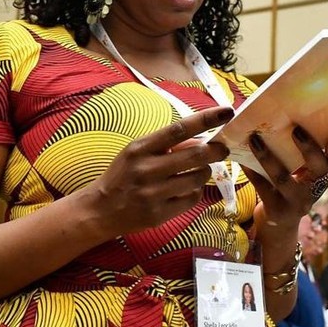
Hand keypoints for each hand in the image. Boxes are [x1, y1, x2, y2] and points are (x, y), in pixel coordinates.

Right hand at [85, 106, 233, 238]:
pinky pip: (192, 199)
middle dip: (216, 151)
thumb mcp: (135, 153)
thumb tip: (201, 140)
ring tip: (200, 170)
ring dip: (205, 172)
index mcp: (139, 149)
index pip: (178, 129)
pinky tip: (188, 188)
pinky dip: (196, 191)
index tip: (227, 112)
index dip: (206, 119)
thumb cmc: (122, 176)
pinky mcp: (159, 214)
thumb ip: (164, 145)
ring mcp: (153, 194)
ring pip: (197, 178)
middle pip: (195, 156)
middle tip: (223, 149)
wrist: (100, 210)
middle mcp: (146, 170)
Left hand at [246, 126, 327, 260]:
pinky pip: (261, 186)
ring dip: (268, 157)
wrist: (278, 227)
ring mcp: (294, 203)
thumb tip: (287, 122)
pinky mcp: (274, 209)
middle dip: (309, 149)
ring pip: (283, 178)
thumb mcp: (302, 180)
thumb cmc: (290, 193)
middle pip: (318, 171)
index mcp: (322, 183)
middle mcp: (312, 193)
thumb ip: (302, 161)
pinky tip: (240, 157)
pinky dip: (250, 171)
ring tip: (256, 139)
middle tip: (297, 129)